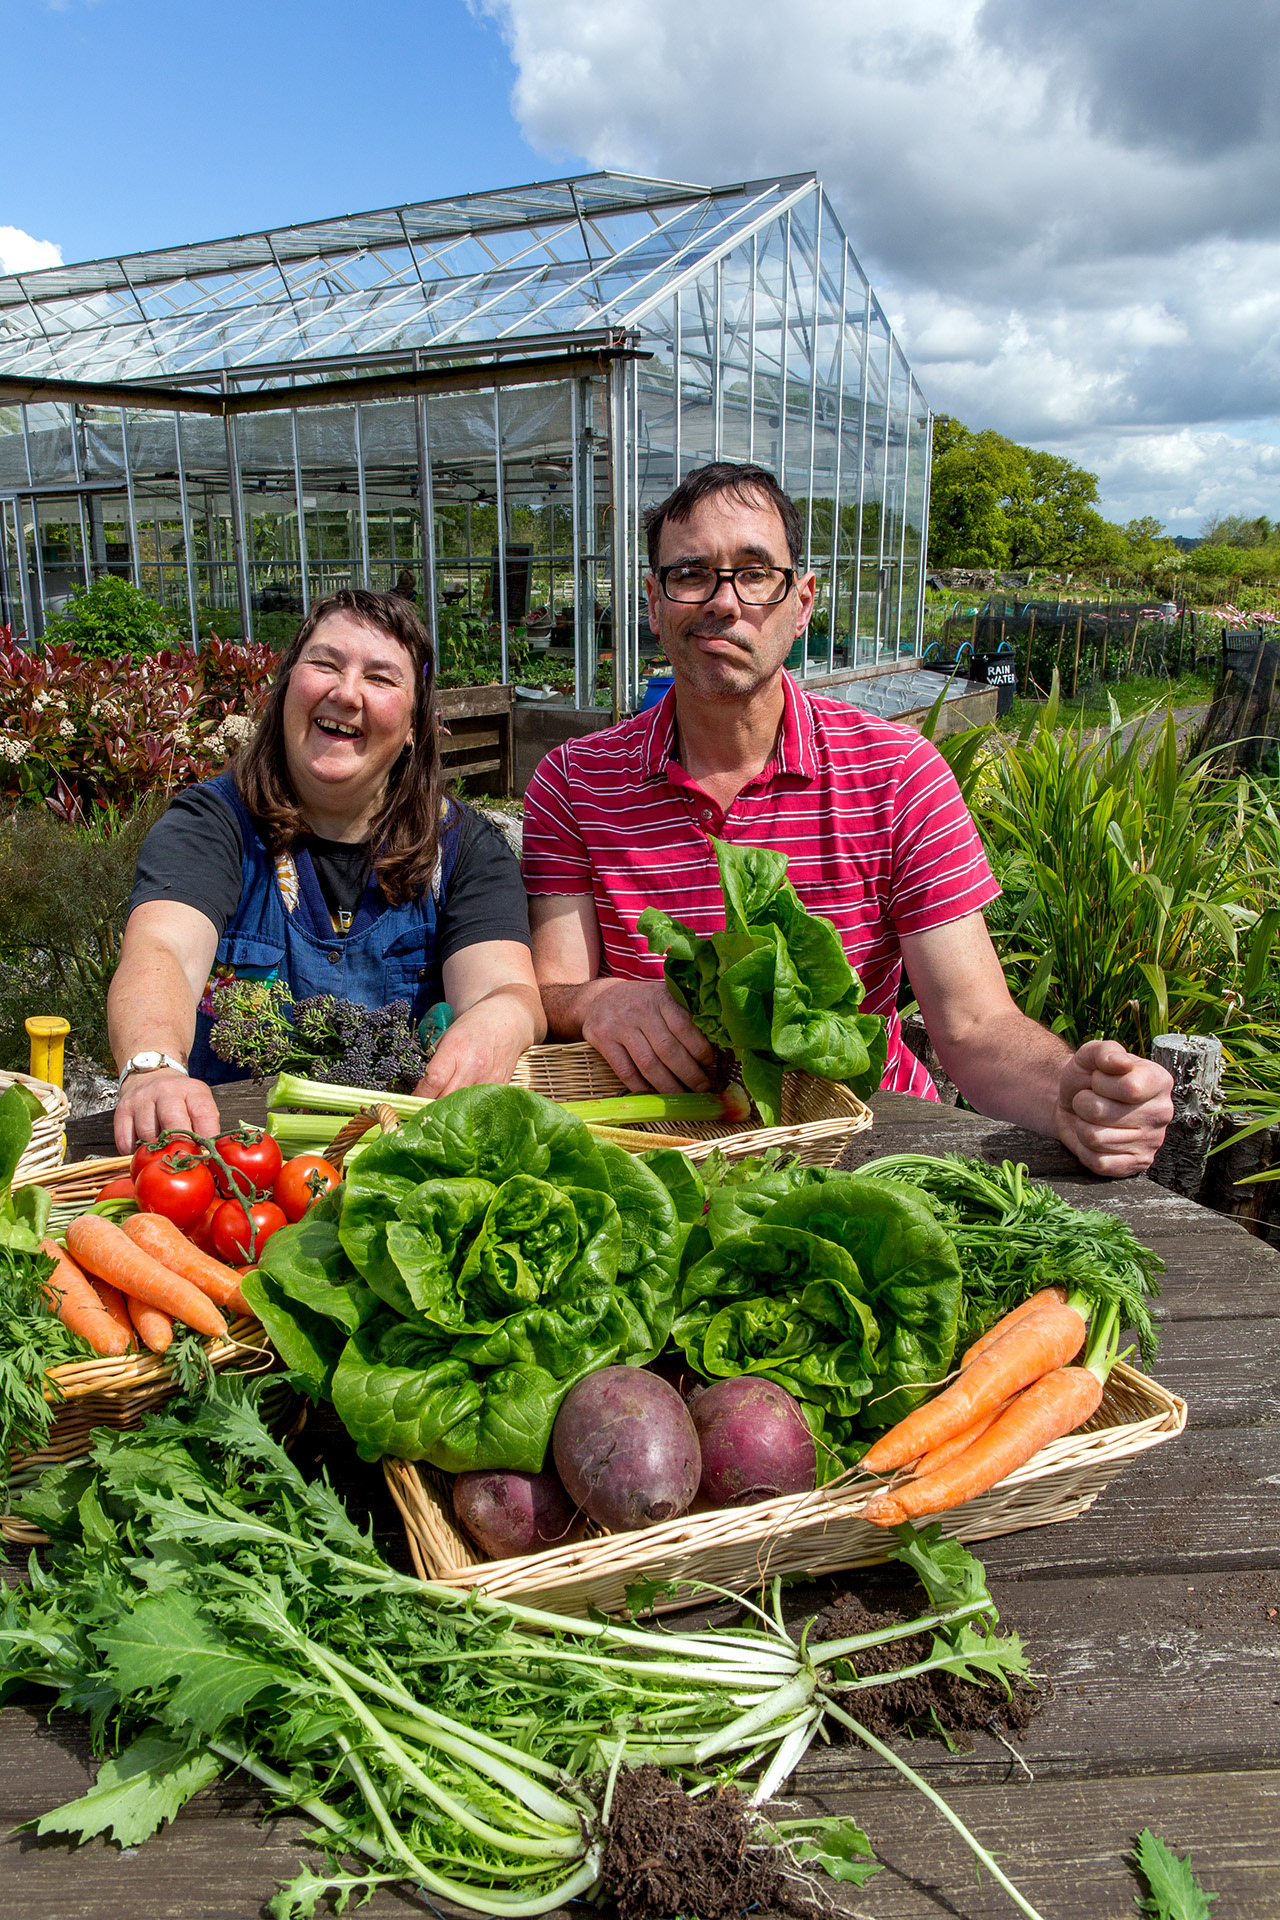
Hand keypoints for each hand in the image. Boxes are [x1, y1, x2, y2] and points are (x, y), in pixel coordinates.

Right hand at [113, 1069, 221, 1154]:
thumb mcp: (198, 1102)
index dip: (206, 1137)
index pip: (204, 1113)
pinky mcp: (122, 1110)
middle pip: (173, 1122)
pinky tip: (143, 1148)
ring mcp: (141, 1099)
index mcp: (191, 1090)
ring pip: (148, 1135)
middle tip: (182, 1159)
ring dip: (155, 1149)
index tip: (206, 1154)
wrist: (150, 1076)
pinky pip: (126, 1141)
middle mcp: (165, 1090)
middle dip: (179, 1146)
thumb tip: (207, 1156)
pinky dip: (134, 1151)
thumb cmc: (179, 1098)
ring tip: (161, 1150)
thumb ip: (205, 1126)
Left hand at [416, 989, 540, 1098]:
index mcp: (456, 1049)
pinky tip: (461, 1102)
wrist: (508, 1020)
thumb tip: (415, 1085)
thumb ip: (432, 1060)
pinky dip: (467, 1106)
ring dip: (448, 1109)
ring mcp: (489, 1078)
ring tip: (439, 1108)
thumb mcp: (446, 1036)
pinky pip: (477, 1103)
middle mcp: (473, 1066)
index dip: (417, 1094)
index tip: (409, 1099)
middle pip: (444, 1099)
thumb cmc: (472, 1027)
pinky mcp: (500, 1086)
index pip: (431, 1082)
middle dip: (429, 1105)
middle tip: (420, 1108)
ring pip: (461, 1106)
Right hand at [578, 978, 715, 1093]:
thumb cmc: (642, 1003)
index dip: (699, 1049)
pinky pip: (625, 1071)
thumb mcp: (663, 997)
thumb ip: (684, 1014)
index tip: (709, 1064)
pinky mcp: (603, 1041)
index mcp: (661, 998)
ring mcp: (620, 1026)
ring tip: (683, 1097)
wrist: (599, 998)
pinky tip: (655, 1095)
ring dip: (668, 1085)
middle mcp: (640, 1011)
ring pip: (648, 1064)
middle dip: (689, 1073)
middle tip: (702, 1087)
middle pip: (668, 1049)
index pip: (684, 1026)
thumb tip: (715, 1040)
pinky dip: (641, 1087)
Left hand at [1054, 1039, 1173, 1177]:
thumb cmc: (1089, 1076)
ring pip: (1095, 1138)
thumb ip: (1105, 1051)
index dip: (1101, 1083)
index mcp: (1159, 1081)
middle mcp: (1162, 1112)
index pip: (1129, 1088)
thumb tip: (1119, 1062)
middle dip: (1084, 1103)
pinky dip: (1085, 1149)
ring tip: (1091, 1117)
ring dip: (1082, 1125)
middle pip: (1102, 1113)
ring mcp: (1152, 1142)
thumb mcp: (1091, 1055)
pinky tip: (1094, 1136)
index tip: (1099, 1079)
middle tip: (1090, 1099)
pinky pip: (1099, 1162)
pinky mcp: (1137, 1165)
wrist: (1075, 1101)